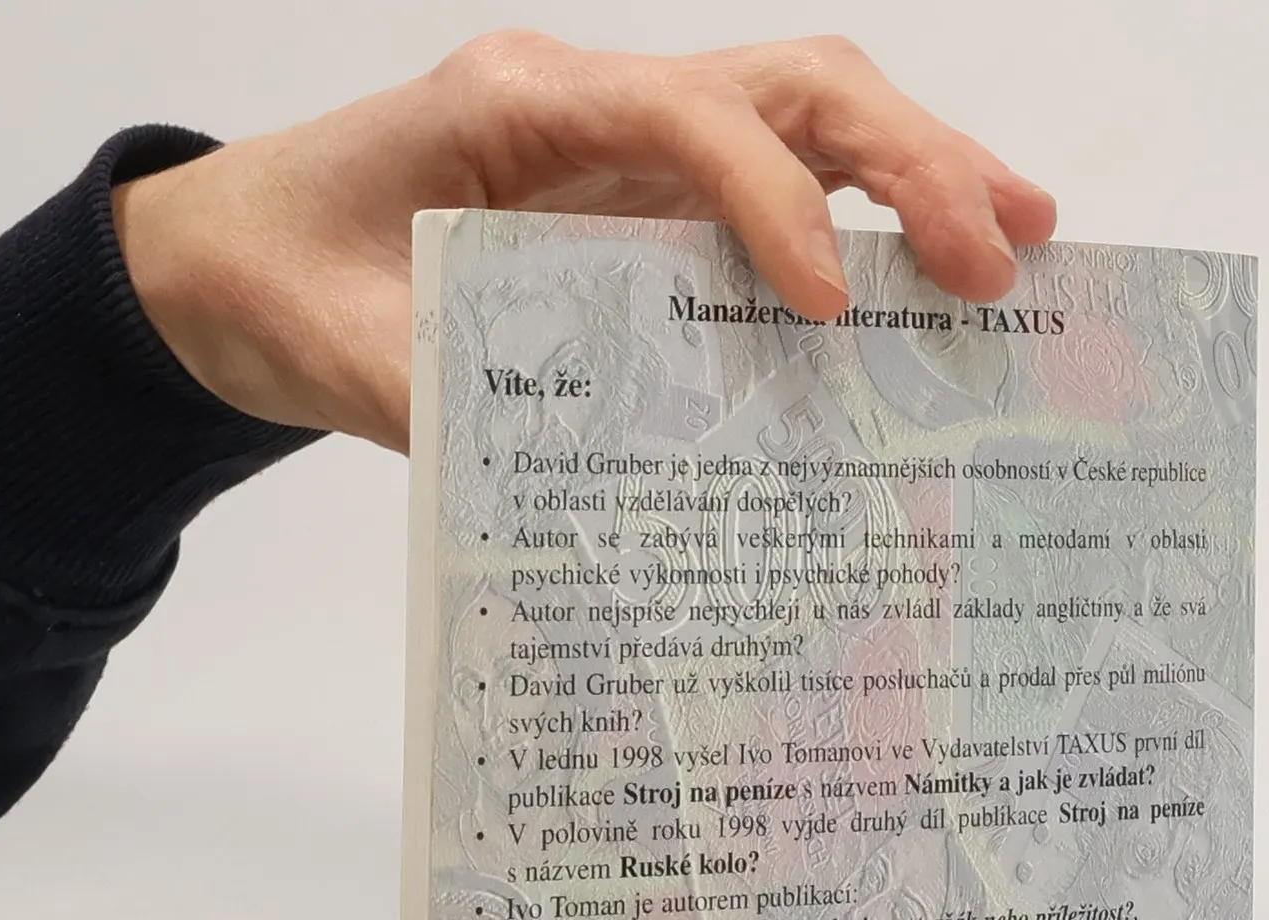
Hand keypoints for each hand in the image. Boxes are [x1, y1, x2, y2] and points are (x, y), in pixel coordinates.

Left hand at [114, 31, 1056, 450]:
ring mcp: (642, 153)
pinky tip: (941, 283)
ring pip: (813, 122)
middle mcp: (601, 109)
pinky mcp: (659, 210)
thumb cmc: (285, 282)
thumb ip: (447, 402)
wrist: (244, 261)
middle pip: (793, 87)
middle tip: (1002, 260)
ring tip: (1024, 245)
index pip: (686, 118)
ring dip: (927, 175)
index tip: (825, 311)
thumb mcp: (343, 354)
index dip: (769, 202)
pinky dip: (874, 227)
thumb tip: (584, 482)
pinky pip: (790, 194)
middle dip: (908, 164)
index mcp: (521, 110)